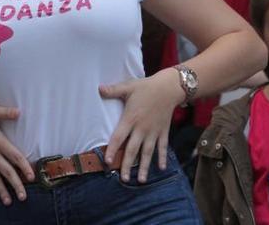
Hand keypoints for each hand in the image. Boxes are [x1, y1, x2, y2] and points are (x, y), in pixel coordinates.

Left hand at [99, 68, 182, 182]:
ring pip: (148, 152)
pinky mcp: (163, 131)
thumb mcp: (129, 87)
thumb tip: (99, 89)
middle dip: (127, 165)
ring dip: (145, 167)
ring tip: (141, 181)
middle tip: (123, 179)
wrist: (169, 88)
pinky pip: (163, 147)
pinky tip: (161, 168)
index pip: (119, 137)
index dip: (113, 149)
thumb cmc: (146, 87)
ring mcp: (153, 131)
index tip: (108, 161)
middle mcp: (142, 128)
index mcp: (131, 118)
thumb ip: (113, 90)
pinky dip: (163, 157)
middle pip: (133, 150)